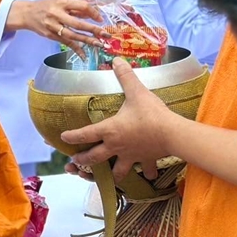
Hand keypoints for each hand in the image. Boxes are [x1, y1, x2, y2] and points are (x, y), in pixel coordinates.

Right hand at [10, 0, 104, 58]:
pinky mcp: (50, 35)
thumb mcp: (59, 1)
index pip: (81, 6)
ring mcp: (53, 26)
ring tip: (100, 44)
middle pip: (78, 23)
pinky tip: (84, 55)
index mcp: (60, 3)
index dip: (93, 13)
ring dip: (88, 41)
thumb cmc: (45, 6)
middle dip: (94, 30)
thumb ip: (74, 8)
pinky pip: (66, 43)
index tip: (100, 19)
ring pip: (73, 35)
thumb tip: (92, 15)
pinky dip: (76, 49)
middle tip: (106, 35)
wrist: (26, 13)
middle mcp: (56, 14)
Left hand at [60, 58, 173, 180]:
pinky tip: (146, 175)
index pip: (85, 134)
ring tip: (106, 176)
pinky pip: (145, 170)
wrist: (173, 134)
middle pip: (95, 157)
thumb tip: (116, 60)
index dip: (72, 135)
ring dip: (110, 174)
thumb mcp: (136, 91)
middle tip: (75, 162)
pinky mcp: (146, 160)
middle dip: (83, 160)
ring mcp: (131, 156)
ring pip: (117, 171)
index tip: (63, 138)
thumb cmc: (151, 113)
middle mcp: (117, 146)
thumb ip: (125, 76)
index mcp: (109, 130)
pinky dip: (145, 173)